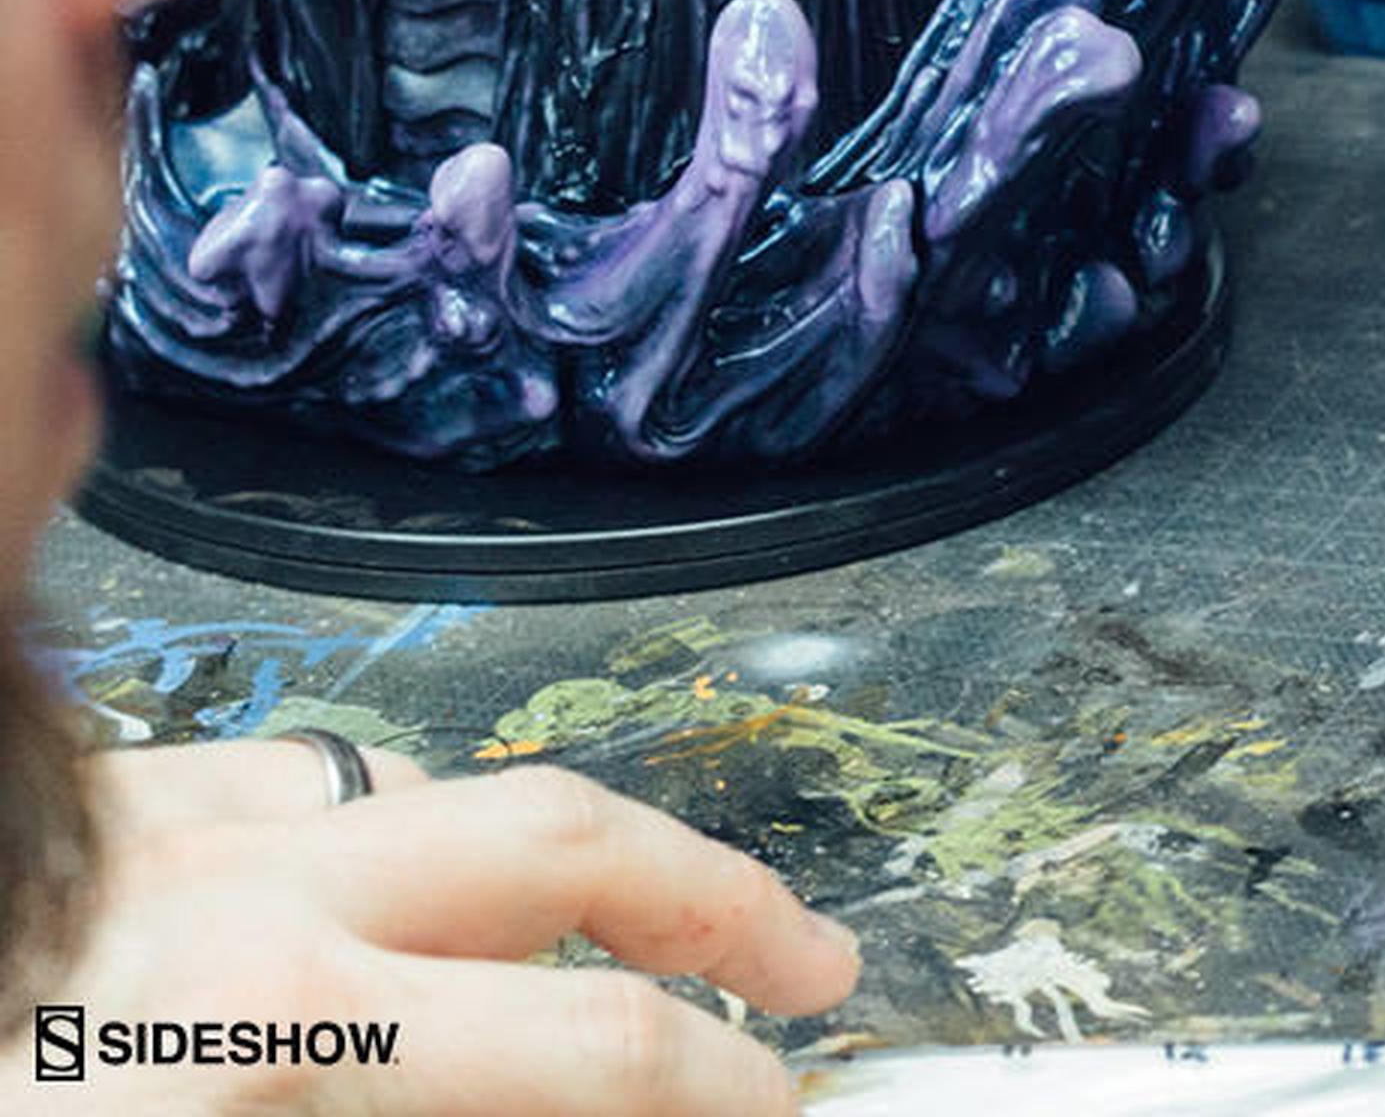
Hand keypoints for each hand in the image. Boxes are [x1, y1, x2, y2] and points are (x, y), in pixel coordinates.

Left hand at [16, 743, 859, 1112]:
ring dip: (539, 855)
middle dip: (713, 898)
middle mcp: (241, 908)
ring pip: (416, 794)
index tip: (800, 1105)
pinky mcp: (83, 816)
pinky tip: (357, 875)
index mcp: (271, 1044)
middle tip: (815, 961)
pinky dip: (360, 827)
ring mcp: (154, 841)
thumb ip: (370, 1092)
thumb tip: (558, 1095)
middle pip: (555, 849)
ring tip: (613, 917)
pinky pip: (269, 786)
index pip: (582, 1051)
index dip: (723, 1078)